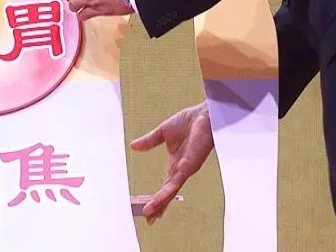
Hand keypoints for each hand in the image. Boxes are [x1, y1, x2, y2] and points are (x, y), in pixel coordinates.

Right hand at [130, 102, 213, 224]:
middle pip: (168, 192)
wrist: (202, 114)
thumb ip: (149, 141)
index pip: (164, 184)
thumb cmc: (189, 121)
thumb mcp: (162, 133)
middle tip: (149, 220)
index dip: (157, 196)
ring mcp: (185, 170)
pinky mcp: (189, 166)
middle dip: (159, 206)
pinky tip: (158, 200)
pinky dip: (166, 192)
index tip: (147, 208)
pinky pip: (175, 182)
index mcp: (175, 163)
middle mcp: (181, 170)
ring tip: (150, 214)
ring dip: (160, 203)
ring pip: (170, 191)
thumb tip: (133, 146)